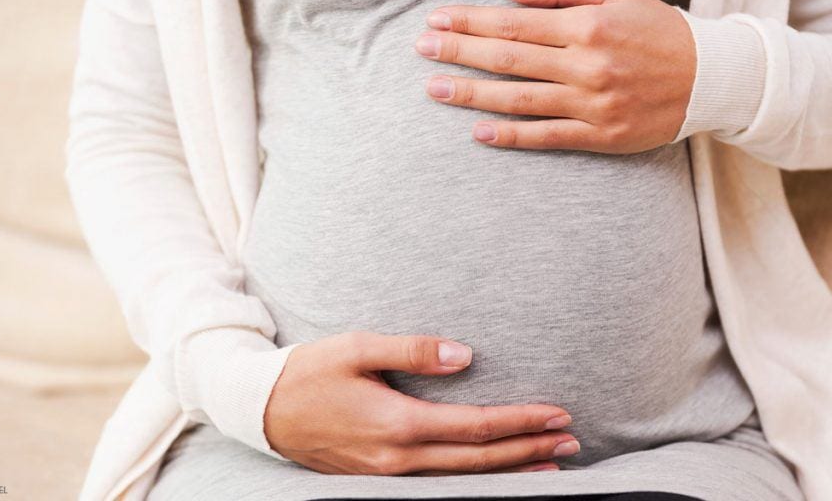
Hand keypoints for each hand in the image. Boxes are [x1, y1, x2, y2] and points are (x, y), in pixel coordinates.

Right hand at [264, 331, 578, 474]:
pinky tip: (495, 474)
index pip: (476, 428)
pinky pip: (440, 483)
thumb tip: (467, 356)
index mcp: (397, 423)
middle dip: (529, 451)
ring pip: (463, 479)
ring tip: (550, 465)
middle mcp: (398, 458)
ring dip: (510, 471)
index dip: (521, 422)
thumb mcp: (357, 347)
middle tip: (572, 442)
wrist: (259, 410)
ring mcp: (388, 474)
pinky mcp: (380, 477)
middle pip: (479, 461)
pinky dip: (476, 479)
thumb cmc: (309, 372)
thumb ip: (414, 350)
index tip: (557, 413)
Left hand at [415, 0, 695, 153]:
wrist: (709, 79)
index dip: (470, 21)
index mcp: (586, 26)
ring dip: (473, 95)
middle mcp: (585, 65)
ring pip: (519, 100)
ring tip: (436, 90)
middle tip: (421, 49)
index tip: (437, 20)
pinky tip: (478, 133)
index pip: (514, 22)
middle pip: (508, 58)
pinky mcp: (600, 136)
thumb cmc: (657, 31)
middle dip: (459, 52)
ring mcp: (591, 104)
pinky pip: (547, 137)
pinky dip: (511, 137)